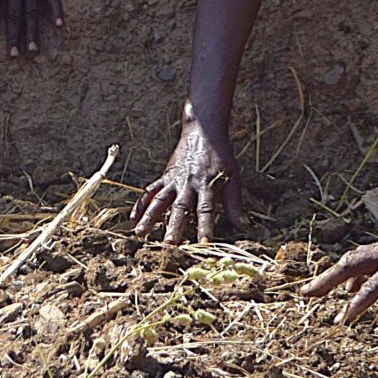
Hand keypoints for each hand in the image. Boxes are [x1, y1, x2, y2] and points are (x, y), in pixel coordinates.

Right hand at [131, 116, 244, 243]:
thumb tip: (244, 226)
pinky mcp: (165, 176)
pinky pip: (151, 190)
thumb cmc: (221, 157)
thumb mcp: (233, 178)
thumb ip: (235, 203)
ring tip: (140, 233)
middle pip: (180, 207)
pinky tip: (134, 217)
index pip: (206, 209)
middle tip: (169, 244)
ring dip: (150, 217)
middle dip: (174, 226)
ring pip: (160, 200)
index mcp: (207, 184)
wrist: (203, 132)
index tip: (204, 243)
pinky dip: (141, 203)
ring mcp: (174, 179)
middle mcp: (188, 183)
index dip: (205, 226)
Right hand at [301, 208, 377, 322]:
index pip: (373, 287)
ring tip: (316, 290)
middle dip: (325, 281)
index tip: (343, 320)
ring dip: (332, 275)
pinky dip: (351, 272)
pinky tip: (350, 286)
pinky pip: (364, 258)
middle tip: (304, 294)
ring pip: (352, 259)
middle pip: (348, 266)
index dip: (358, 304)